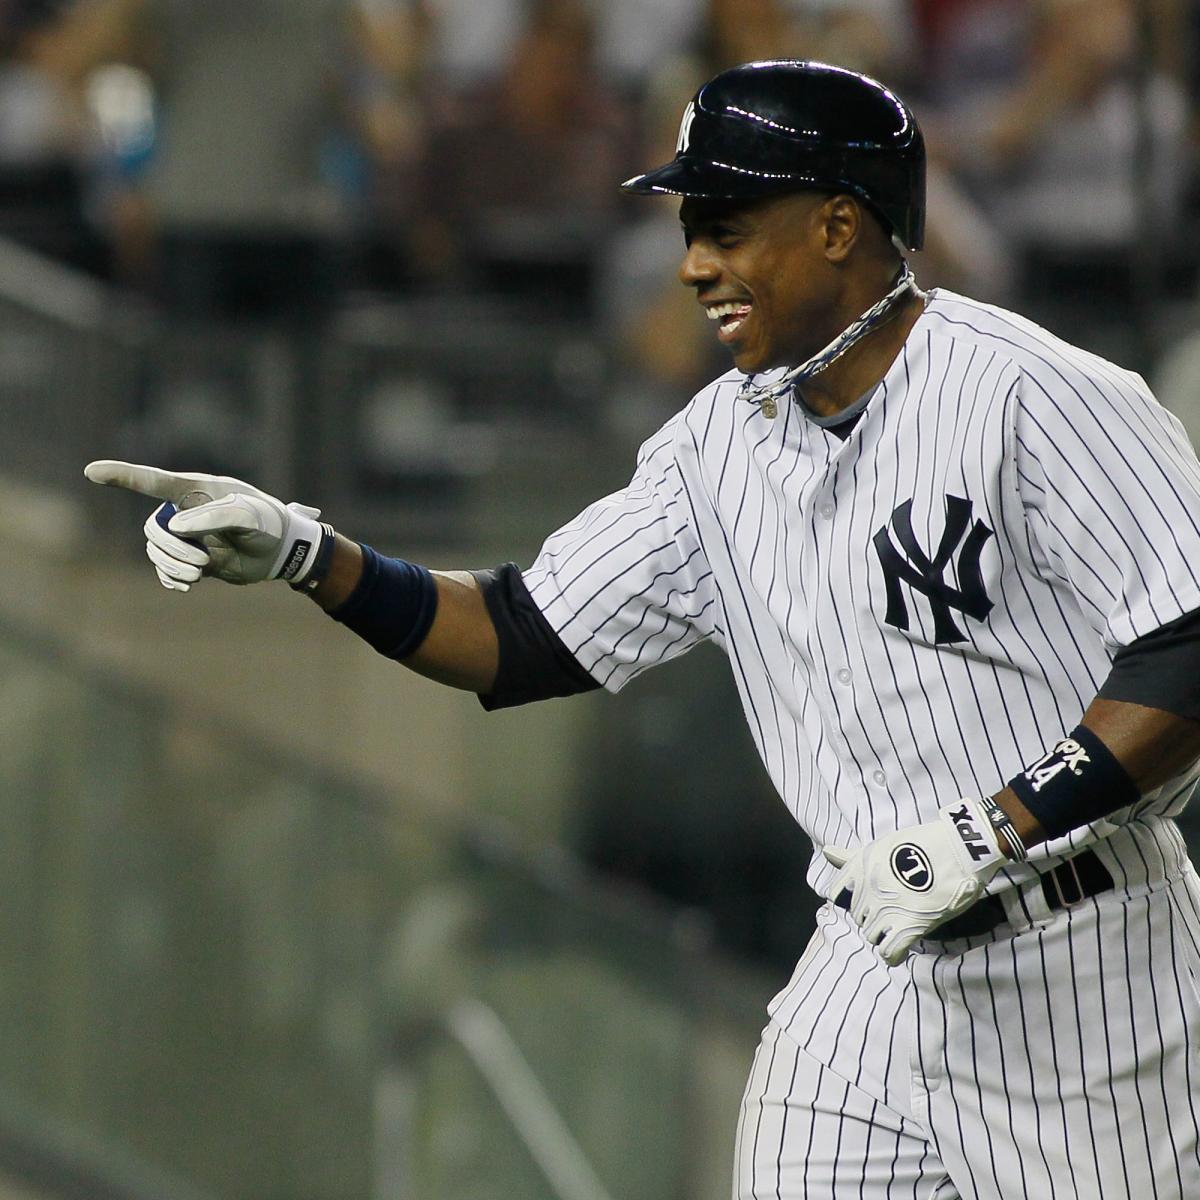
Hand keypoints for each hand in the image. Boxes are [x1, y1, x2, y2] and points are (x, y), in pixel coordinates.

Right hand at [84, 460, 326, 590]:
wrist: (282, 550)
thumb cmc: (269, 523)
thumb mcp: (249, 517)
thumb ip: (215, 516)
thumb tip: (175, 526)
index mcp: (197, 490)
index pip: (153, 480)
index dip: (122, 475)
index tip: (91, 471)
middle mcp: (185, 510)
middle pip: (153, 529)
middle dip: (171, 549)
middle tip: (202, 562)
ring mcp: (186, 536)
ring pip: (156, 551)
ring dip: (172, 566)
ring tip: (200, 573)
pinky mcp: (190, 558)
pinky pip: (165, 570)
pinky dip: (171, 578)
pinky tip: (187, 585)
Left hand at [823, 798, 1004, 964]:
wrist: (958, 848)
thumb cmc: (923, 843)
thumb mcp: (881, 846)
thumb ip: (851, 856)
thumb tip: (827, 852)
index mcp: (860, 868)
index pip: (836, 893)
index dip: (851, 898)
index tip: (868, 898)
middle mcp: (868, 890)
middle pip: (858, 917)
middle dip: (872, 917)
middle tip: (894, 911)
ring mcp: (887, 910)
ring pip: (871, 936)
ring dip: (883, 935)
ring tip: (900, 926)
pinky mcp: (910, 925)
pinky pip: (889, 952)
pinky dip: (893, 953)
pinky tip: (902, 947)